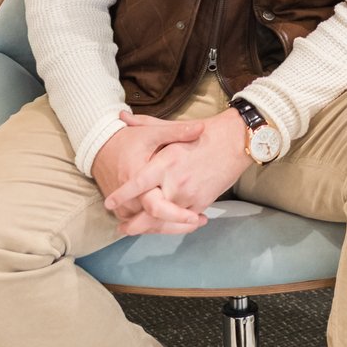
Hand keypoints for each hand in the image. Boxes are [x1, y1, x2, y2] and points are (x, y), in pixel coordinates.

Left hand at [103, 107, 252, 236]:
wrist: (237, 140)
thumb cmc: (205, 131)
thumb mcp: (174, 126)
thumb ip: (146, 124)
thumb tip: (121, 116)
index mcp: (167, 161)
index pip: (139, 183)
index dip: (123, 195)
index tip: (109, 202)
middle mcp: (176, 181)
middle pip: (149, 211)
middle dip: (133, 224)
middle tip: (121, 228)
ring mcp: (190, 195)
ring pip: (165, 221)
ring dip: (150, 229)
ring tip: (137, 230)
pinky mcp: (202, 203)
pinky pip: (183, 221)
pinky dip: (172, 225)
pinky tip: (163, 226)